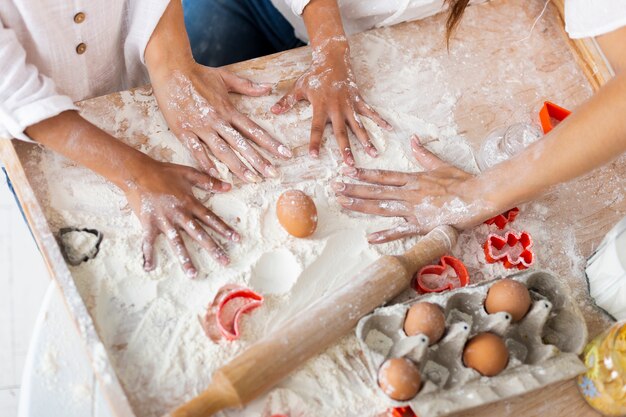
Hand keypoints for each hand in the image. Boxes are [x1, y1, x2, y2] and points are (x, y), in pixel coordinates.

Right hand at [123, 158, 239, 277]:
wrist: (138, 172)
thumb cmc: (163, 171)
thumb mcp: (189, 173)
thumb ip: (208, 181)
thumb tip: (229, 186)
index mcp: (190, 203)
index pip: (211, 219)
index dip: (225, 229)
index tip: (237, 240)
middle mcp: (180, 215)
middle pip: (200, 235)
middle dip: (213, 249)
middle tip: (225, 262)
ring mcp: (165, 221)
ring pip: (178, 243)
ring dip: (185, 259)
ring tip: (193, 274)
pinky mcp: (149, 224)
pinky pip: (148, 242)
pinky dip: (147, 254)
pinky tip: (149, 267)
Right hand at [151, 64, 292, 182]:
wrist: (171, 69)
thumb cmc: (198, 74)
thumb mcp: (225, 78)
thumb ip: (248, 86)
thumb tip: (269, 87)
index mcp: (229, 110)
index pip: (254, 130)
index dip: (271, 143)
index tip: (285, 154)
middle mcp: (218, 121)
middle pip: (243, 145)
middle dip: (259, 161)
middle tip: (273, 174)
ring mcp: (201, 127)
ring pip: (223, 151)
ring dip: (238, 167)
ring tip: (252, 180)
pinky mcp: (184, 131)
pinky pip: (197, 151)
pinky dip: (206, 164)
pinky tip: (217, 176)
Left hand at [271, 37, 390, 165]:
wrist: (333, 59)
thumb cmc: (314, 75)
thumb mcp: (298, 87)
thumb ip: (287, 101)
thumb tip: (272, 111)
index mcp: (321, 106)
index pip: (316, 128)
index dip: (315, 142)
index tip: (314, 156)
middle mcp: (337, 108)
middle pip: (341, 132)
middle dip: (346, 148)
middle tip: (350, 163)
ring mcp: (350, 104)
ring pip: (359, 125)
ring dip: (366, 140)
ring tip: (373, 154)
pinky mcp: (359, 100)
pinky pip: (370, 112)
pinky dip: (380, 120)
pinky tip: (389, 129)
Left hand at [333, 135, 500, 242]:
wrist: (478, 196)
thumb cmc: (462, 181)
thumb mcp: (440, 164)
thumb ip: (424, 154)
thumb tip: (413, 139)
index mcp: (413, 179)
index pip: (382, 176)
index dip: (363, 174)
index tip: (346, 172)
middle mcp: (409, 192)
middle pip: (375, 190)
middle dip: (353, 189)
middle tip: (334, 187)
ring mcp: (413, 208)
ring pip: (382, 207)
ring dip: (361, 206)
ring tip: (342, 203)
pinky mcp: (422, 224)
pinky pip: (401, 230)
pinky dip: (386, 235)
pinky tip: (371, 238)